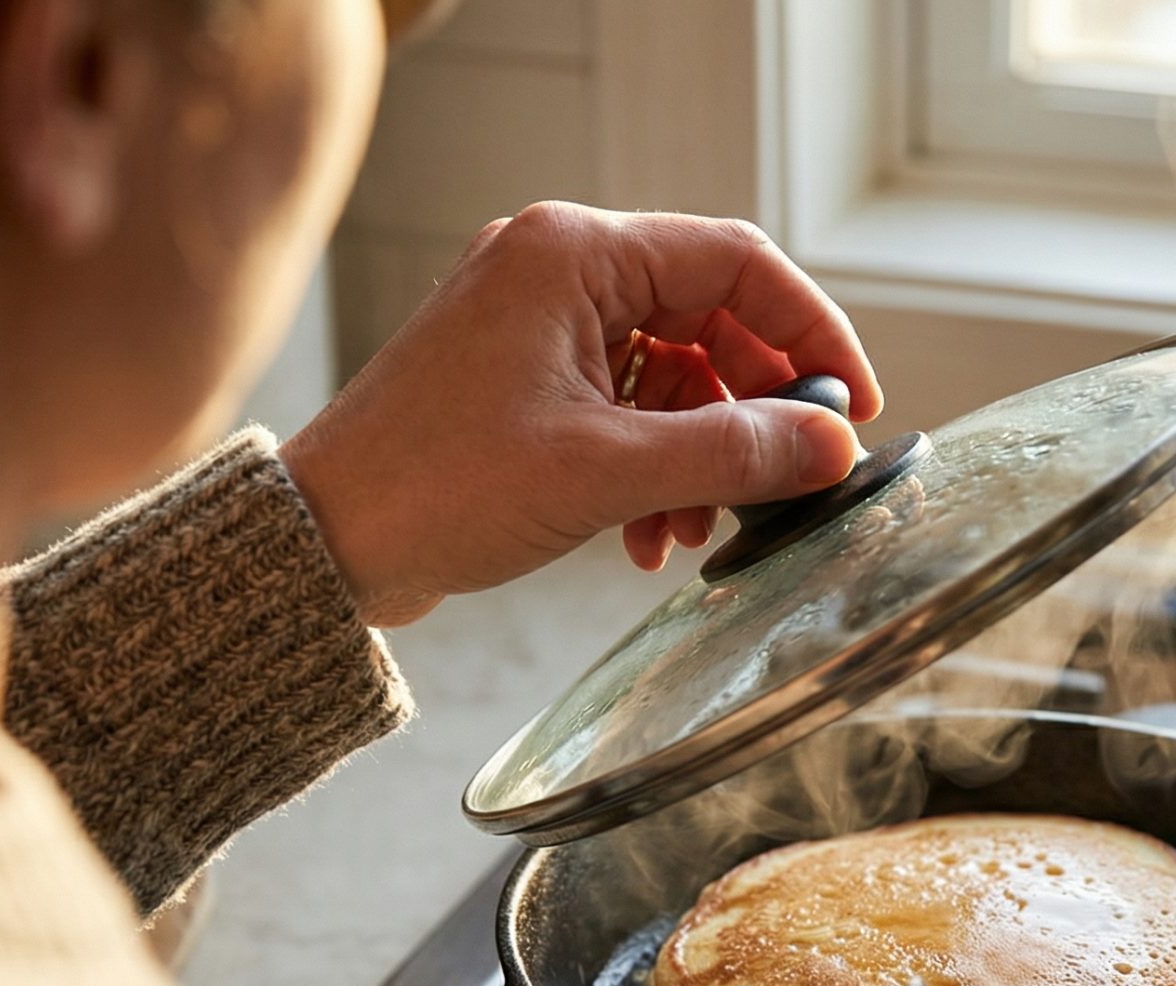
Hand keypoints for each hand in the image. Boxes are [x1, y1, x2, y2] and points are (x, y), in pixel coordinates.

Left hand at [279, 202, 882, 626]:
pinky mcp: (523, 376)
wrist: (324, 542)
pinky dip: (654, 465)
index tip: (852, 408)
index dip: (811, 334)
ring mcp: (537, 322)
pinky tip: (648, 536)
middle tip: (786, 480)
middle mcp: (557, 268)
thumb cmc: (434, 487)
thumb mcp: (606, 471)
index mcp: (575, 254)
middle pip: (710, 318)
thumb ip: (733, 453)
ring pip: (672, 372)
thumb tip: (831, 446)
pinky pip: (626, 405)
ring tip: (695, 530)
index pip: (738, 262)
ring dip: (701, 453)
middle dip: (752, 410)